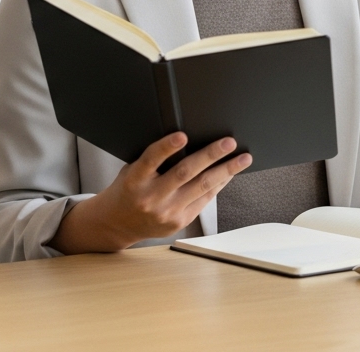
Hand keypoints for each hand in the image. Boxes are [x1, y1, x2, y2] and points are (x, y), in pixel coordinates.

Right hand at [49, 132, 251, 254]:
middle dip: (210, 156)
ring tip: (243, 158)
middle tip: (229, 142)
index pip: (150, 160)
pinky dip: (219, 184)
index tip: (182, 135)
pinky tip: (230, 173)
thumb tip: (188, 139)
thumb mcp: (132, 170)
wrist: (116, 224)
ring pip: (201, 187)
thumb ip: (153, 160)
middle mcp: (150, 197)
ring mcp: (166, 212)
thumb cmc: (128, 189)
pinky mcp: (179, 222)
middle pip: (184, 173)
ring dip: (226, 171)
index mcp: (134, 180)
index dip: (166, 147)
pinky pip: (204, 200)